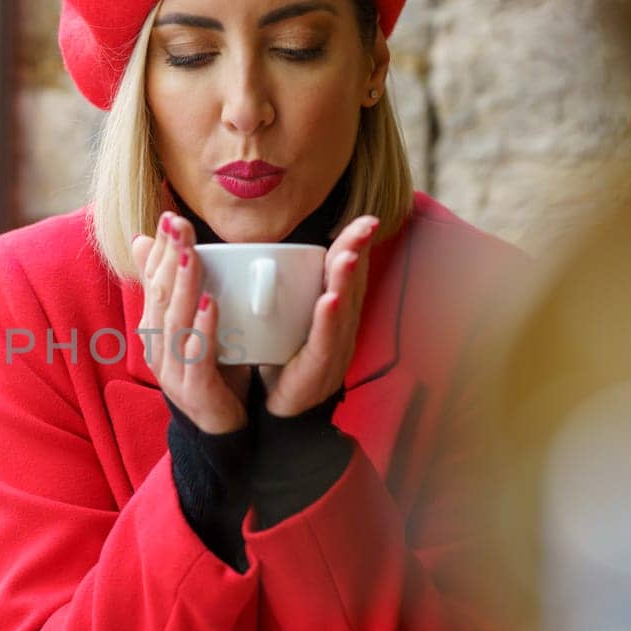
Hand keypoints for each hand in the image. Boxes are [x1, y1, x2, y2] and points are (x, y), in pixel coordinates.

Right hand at [130, 212, 251, 433]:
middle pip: (160, 295)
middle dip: (169, 257)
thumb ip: (176, 284)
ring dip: (183, 285)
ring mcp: (172, 368)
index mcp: (155, 327)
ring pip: (175, 321)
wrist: (220, 427)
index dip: (160, 248)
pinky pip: (197, 356)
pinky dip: (204, 328)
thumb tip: (143, 239)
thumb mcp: (192, 322)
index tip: (169, 215)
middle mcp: (157, 345)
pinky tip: (211, 305)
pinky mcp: (193, 389)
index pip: (153, 280)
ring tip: (191, 254)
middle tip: (177, 222)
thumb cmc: (210, 370)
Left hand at [260, 215, 379, 416]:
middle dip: (357, 252)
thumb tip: (264, 251)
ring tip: (347, 254)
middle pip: (352, 285)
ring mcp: (334, 349)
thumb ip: (284, 289)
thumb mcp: (285, 318)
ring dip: (346, 280)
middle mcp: (341, 328)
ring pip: (343, 309)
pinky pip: (325, 341)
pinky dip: (328, 319)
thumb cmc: (281, 360)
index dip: (355, 245)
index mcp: (333, 313)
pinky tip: (331, 301)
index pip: (346, 273)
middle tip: (365, 225)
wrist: (277, 411)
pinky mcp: (318, 369)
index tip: (366, 219)